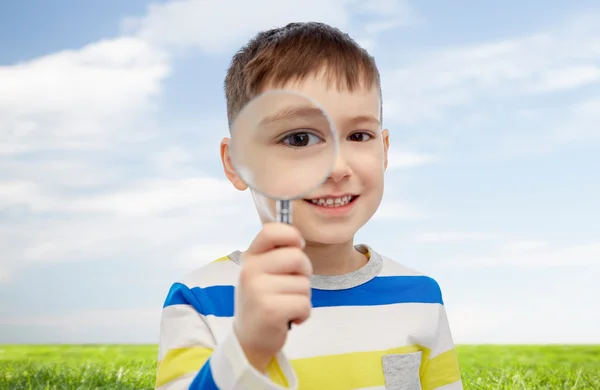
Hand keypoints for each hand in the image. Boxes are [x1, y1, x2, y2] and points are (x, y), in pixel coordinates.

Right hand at [234, 222, 312, 371]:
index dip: (291, 235)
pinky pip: (304, 303)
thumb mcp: (262, 273)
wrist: (249, 340)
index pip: (271, 231)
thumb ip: (276, 255)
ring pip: (304, 284)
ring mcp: (258, 290)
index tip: (297, 247)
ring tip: (286, 305)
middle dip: (304, 273)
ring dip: (302, 297)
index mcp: (250, 257)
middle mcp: (250, 270)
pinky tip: (290, 318)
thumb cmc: (263, 301)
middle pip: (297, 257)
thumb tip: (298, 239)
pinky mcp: (269, 310)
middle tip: (292, 287)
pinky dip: (303, 313)